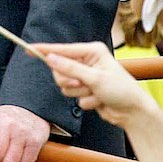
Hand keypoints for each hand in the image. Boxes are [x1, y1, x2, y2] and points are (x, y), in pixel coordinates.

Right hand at [35, 41, 157, 130]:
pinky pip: (72, 95)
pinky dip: (85, 101)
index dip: (45, 50)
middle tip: (82, 85)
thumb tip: (50, 58)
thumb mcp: (95, 78)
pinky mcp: (85, 90)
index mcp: (92, 52)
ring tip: (95, 94)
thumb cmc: (122, 91)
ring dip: (78, 92)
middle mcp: (87, 62)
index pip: (62, 50)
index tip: (28, 48)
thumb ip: (70, 68)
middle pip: (59, 69)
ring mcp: (86, 76)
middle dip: (69, 80)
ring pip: (64, 84)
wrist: (134, 113)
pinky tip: (99, 101)